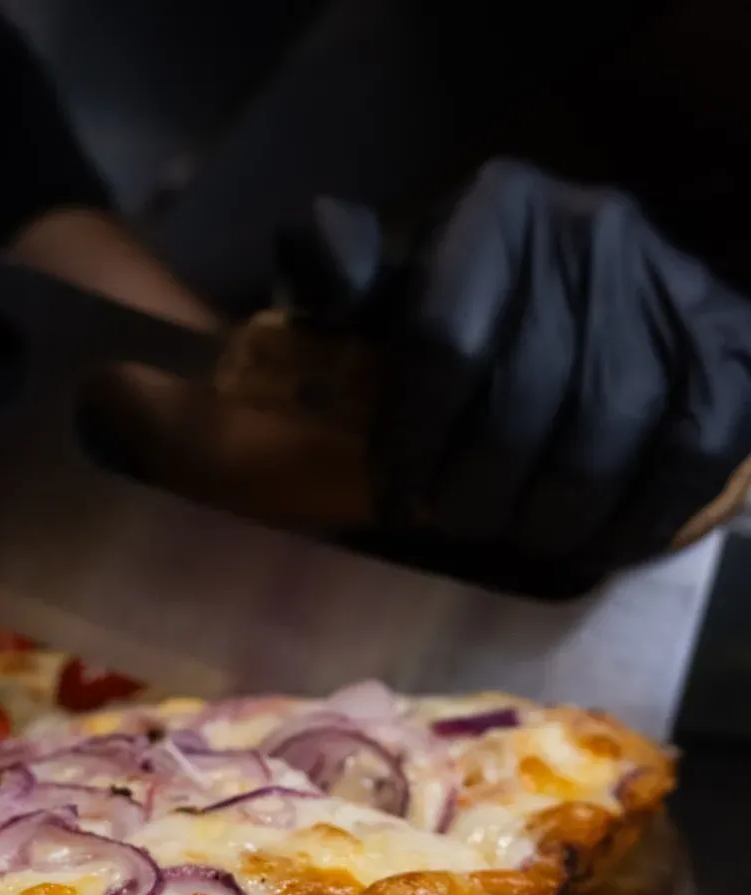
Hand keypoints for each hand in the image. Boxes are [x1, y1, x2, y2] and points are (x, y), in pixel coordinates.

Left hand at [282, 160, 750, 595]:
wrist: (624, 268)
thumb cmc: (482, 286)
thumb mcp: (398, 266)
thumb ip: (336, 263)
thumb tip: (324, 274)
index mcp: (493, 211)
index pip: (441, 346)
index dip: (410, 443)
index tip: (394, 497)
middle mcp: (586, 235)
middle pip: (519, 411)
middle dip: (473, 496)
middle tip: (455, 522)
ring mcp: (668, 291)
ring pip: (598, 448)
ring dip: (544, 522)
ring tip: (515, 535)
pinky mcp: (731, 350)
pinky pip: (686, 463)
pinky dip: (630, 523)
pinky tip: (589, 544)